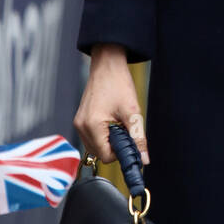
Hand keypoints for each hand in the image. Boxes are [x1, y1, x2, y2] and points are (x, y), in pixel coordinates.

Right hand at [74, 44, 148, 164]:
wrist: (107, 65)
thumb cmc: (118, 83)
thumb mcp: (132, 111)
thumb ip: (137, 137)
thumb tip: (144, 159)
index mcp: (92, 125)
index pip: (106, 156)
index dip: (121, 152)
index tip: (129, 140)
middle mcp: (81, 126)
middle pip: (99, 153)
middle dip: (114, 147)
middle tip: (124, 129)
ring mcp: (79, 123)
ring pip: (95, 147)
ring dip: (108, 141)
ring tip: (117, 123)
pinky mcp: (80, 120)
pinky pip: (91, 138)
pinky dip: (102, 135)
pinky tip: (111, 121)